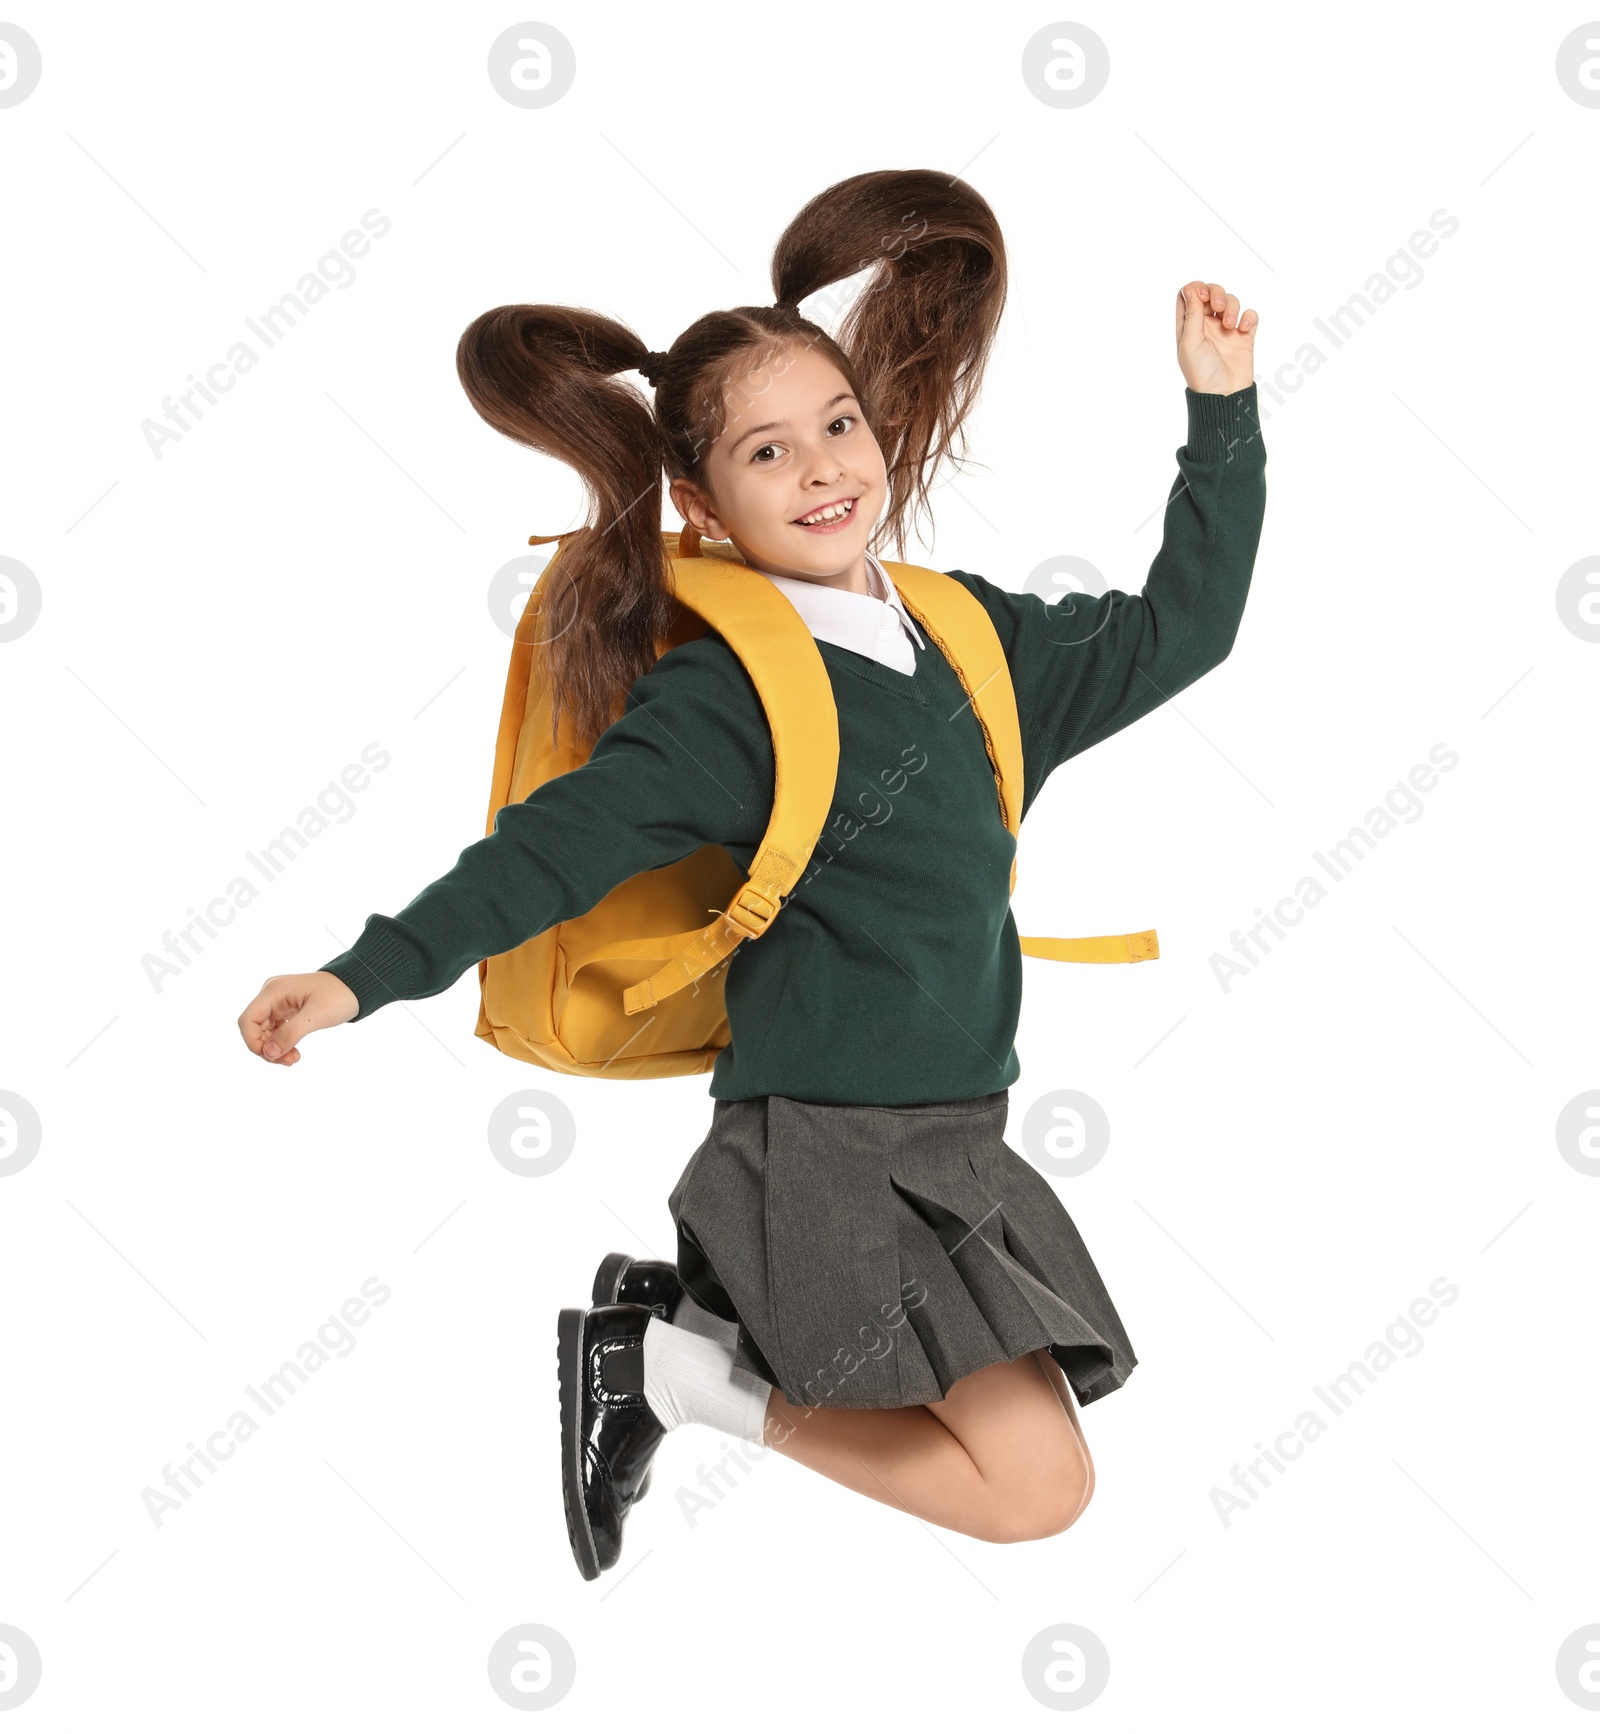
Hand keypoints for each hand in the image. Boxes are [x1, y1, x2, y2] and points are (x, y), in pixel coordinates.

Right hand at [238, 971, 359, 1065]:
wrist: (356, 986)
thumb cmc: (339, 995)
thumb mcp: (316, 1016)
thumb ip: (291, 1034)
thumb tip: (268, 1053)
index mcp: (274, 991)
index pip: (248, 1020)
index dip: (253, 1042)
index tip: (272, 1057)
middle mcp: (272, 995)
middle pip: (254, 1028)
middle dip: (268, 1048)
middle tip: (290, 1061)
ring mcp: (278, 1002)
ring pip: (264, 1032)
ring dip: (275, 1049)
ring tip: (294, 1059)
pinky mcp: (286, 1010)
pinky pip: (275, 1031)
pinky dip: (282, 1043)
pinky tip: (294, 1052)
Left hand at [1175, 280, 1256, 394]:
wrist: (1224, 394)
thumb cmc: (1201, 373)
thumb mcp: (1190, 343)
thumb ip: (1191, 315)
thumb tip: (1189, 289)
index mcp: (1189, 326)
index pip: (1188, 295)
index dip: (1195, 289)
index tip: (1202, 298)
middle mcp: (1206, 325)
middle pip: (1211, 293)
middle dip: (1216, 293)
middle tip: (1218, 307)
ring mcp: (1226, 330)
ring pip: (1231, 301)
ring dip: (1232, 307)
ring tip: (1230, 325)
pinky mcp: (1244, 336)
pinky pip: (1249, 316)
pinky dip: (1248, 317)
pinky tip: (1243, 330)